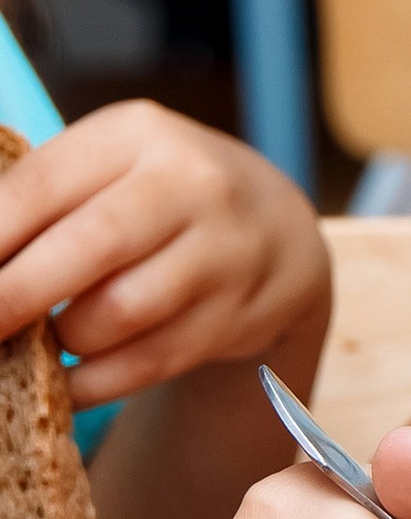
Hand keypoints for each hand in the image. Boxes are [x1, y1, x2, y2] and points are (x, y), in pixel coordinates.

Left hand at [0, 104, 328, 406]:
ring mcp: (225, 249)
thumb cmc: (155, 200)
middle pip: (89, 247)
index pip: (39, 186)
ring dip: (65, 340)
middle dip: (13, 297)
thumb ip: (37, 202)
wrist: (276, 231)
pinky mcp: (242, 312)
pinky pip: (152, 361)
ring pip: (121, 312)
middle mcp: (190, 183)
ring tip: (42, 342)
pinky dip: (97, 382)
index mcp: (135, 134)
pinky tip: (69, 384)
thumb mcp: (106, 169)